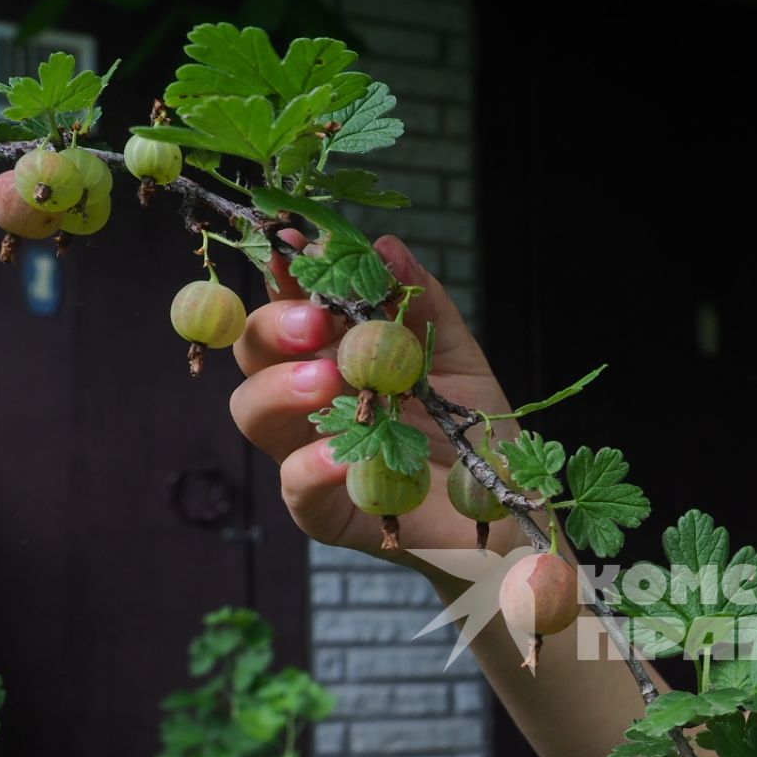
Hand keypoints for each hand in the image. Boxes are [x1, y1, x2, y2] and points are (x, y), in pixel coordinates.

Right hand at [228, 230, 514, 566]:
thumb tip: (385, 246)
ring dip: (282, 388)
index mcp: (333, 354)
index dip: (283, 276)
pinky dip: (311, 463)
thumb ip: (422, 305)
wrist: (503, 510)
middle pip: (254, 352)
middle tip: (317, 321)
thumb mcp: (456, 359)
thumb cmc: (472, 433)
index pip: (290, 306)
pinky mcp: (322, 508)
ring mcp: (308, 452)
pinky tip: (341, 453)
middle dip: (275, 327)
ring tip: (330, 381)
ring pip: (253, 411)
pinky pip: (293, 483)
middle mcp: (309, 399)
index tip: (293, 249)